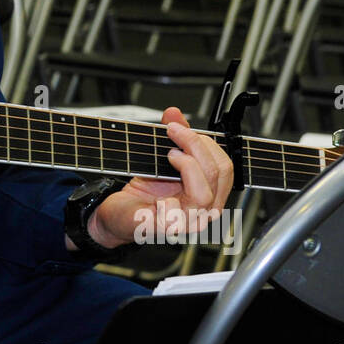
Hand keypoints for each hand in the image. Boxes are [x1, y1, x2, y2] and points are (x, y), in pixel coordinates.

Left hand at [82, 107, 233, 249]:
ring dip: (187, 166)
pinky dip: (166, 203)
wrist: (119, 215)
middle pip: (218, 174)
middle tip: (173, 132)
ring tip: (169, 156)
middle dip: (196, 145)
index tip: (180, 128)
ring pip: (204, 193)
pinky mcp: (166, 230)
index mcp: (209, 193)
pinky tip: (158, 197)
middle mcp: (204, 210)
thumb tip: (174, 112)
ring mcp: (187, 223)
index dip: (206, 142)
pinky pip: (175, 215)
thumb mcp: (161, 161)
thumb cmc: (143, 193)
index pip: (225, 166)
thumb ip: (173, 138)